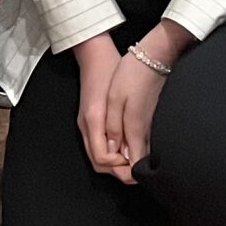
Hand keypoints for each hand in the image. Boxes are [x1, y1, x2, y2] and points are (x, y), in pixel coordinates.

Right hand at [72, 34, 132, 182]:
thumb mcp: (120, 97)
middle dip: (118, 171)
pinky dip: (111, 154)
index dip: (120, 167)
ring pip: (97, 157)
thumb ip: (123, 127)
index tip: (138, 165)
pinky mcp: (90, 121)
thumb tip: (130, 155)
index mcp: (93, 119)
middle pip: (98, 163)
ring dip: (115, 164)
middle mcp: (86, 125)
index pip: (102, 159)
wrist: (95, 54)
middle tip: (139, 170)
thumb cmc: (110, 70)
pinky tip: (126, 149)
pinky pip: (97, 146)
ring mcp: (86, 124)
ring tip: (135, 161)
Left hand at [104, 27, 188, 171]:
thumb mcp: (115, 99)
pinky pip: (143, 142)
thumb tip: (114, 152)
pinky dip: (133, 145)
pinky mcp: (153, 120)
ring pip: (141, 154)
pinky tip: (123, 134)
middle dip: (122, 167)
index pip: (135, 169)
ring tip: (113, 142)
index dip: (122, 173)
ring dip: (127, 156)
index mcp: (136, 131)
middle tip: (109, 152)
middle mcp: (148, 134)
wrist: (155, 56)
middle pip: (139, 166)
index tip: (112, 162)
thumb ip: (114, 128)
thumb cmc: (133, 74)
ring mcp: (153, 127)